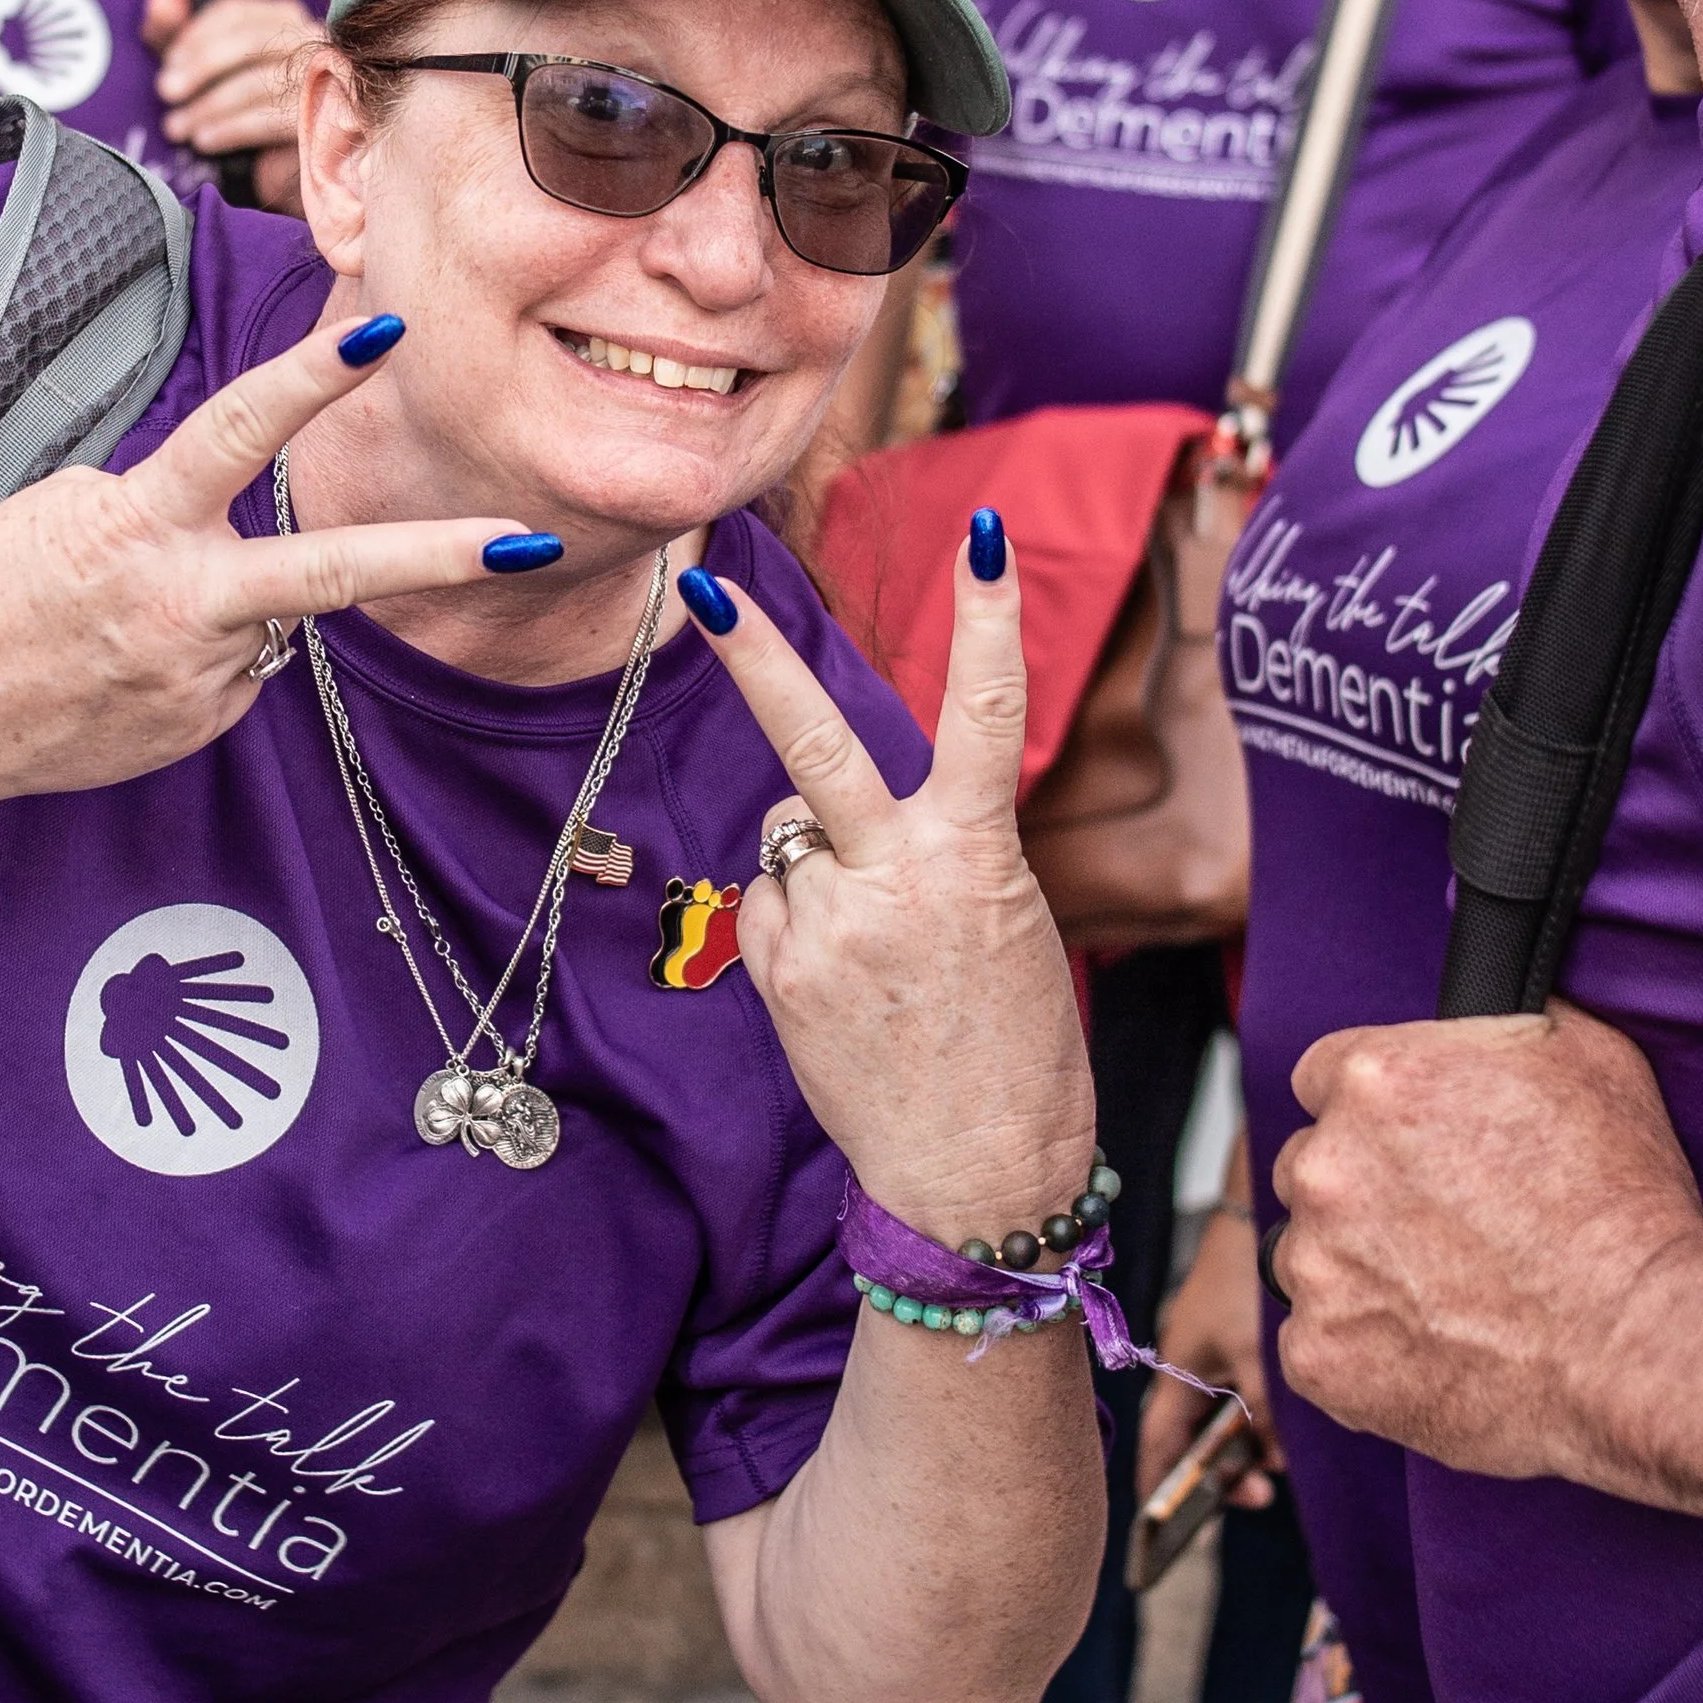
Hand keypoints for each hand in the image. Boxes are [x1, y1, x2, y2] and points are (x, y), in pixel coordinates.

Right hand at [0, 314, 539, 813]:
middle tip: (531, 541)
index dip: (313, 380)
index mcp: (135, 525)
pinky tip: (117, 674)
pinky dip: (193, 660)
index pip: (239, 433)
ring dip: (222, 610)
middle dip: (440, 556)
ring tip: (113, 632)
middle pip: (333, 572)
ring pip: (264, 622)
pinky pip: (227, 676)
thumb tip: (238, 537)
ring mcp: (194, 679)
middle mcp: (179, 605)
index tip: (384, 336)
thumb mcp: (63, 514)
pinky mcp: (193, 731)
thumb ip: (166, 512)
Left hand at [143, 0, 317, 209]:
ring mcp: (323, 78)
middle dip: (201, 67)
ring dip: (210, 107)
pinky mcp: (323, 119)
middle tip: (166, 92)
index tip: (169, 61)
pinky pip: (271, 119)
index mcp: (280, 17)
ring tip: (177, 129)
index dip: (195, 34)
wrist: (287, 167)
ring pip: (259, 83)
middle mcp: (310, 40)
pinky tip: (205, 142)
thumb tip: (158, 2)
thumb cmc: (238, 108)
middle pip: (250, 42)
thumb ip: (175, 32)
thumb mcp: (198, 66)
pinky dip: (231, 129)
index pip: (235, 12)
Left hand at [687, 533, 1092, 1239]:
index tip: (988, 531)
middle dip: (752, 657)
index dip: (992, 616)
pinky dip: (791, 925)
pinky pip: (767, 905)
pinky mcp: (780, 974)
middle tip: (692, 583)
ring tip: (872, 947)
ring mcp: (830, 927)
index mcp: (978, 855)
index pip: (990, 711)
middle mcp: (899, 878)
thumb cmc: (1010, 1045)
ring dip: (812, 866)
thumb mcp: (1001, 924)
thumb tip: (834, 824)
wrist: (980, 1171)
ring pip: (785, 838)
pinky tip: (837, 981)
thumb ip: (929, 854)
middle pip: (815, 743)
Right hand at [1137, 1204, 1280, 1505]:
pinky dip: (1264, 1418)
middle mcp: (1190, 1364)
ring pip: (1224, 1418)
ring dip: (1249, 1445)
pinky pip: (1245, 1396)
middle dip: (1220, 1473)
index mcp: (1176, 1368)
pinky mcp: (1242, 1340)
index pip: (1158, 1441)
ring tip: (1281, 1465)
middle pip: (1193, 1436)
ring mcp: (1214, 1352)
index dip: (1157, 1483)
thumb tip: (1274, 1459)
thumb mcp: (1256, 1353)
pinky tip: (1292, 1428)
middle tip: (1261, 1496)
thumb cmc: (1246, 1279)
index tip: (1161, 1527)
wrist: (1262, 1213)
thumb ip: (1263, 1410)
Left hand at [1269, 999, 1702, 1478]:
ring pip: (1309, 1259)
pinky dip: (1361, 1351)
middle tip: (1438, 1227)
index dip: (1373, 1111)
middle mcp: (1327, 1167)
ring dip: (1357, 1271)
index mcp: (1374, 1080)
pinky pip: (1317, 1344)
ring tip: (1446, 1296)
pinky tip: (1433, 1350)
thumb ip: (1501, 1027)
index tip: (1409, 1143)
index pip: (1324, 1078)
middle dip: (1360, 1191)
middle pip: (1310, 1168)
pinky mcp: (1319, 1355)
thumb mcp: (1589, 1058)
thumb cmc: (1626, 1206)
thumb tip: (1478, 1014)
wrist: (1641, 1342)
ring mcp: (1316, 1266)